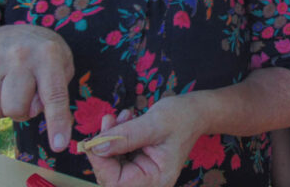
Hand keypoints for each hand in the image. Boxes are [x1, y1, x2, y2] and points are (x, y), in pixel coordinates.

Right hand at [0, 24, 73, 151]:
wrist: (11, 35)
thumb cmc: (44, 56)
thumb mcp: (62, 65)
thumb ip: (56, 91)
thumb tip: (34, 111)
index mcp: (48, 55)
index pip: (54, 95)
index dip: (57, 122)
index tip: (59, 145)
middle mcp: (20, 56)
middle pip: (16, 109)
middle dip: (23, 112)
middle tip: (27, 97)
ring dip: (3, 110)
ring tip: (11, 92)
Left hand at [85, 95, 204, 186]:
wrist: (196, 111)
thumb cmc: (182, 117)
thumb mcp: (154, 124)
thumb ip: (125, 136)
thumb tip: (96, 148)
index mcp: (156, 179)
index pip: (117, 183)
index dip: (101, 164)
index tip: (93, 140)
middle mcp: (148, 180)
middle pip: (111, 174)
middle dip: (105, 146)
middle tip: (109, 120)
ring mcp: (142, 171)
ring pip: (111, 161)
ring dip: (111, 136)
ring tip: (123, 115)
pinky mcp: (137, 160)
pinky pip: (117, 151)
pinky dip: (117, 134)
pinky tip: (126, 118)